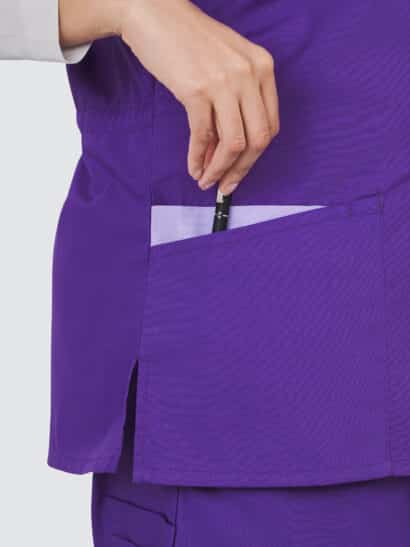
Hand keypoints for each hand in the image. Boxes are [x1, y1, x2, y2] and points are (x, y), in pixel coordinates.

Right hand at [60, 0, 279, 194]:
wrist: (154, 13)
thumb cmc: (189, 41)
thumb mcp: (227, 64)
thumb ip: (235, 101)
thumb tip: (227, 149)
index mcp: (263, 68)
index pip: (270, 125)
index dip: (255, 157)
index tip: (239, 173)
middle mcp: (250, 74)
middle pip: (258, 140)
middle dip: (241, 171)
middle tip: (224, 187)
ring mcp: (225, 82)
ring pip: (234, 144)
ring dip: (219, 170)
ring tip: (205, 181)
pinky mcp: (197, 90)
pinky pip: (204, 136)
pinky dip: (198, 158)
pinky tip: (193, 168)